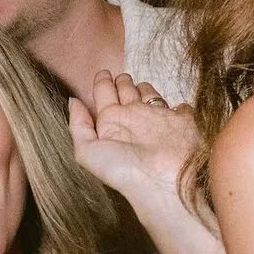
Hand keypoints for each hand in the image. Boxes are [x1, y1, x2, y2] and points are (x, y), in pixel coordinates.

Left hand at [70, 74, 204, 243]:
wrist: (164, 181)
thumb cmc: (125, 169)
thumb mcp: (88, 150)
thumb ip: (78, 125)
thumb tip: (73, 101)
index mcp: (112, 125)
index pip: (106, 97)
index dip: (103, 84)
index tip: (102, 72)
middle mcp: (134, 121)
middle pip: (126, 94)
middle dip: (122, 82)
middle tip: (118, 72)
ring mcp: (158, 119)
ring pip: (149, 96)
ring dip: (143, 87)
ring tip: (135, 79)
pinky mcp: (180, 119)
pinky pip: (175, 105)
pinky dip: (171, 100)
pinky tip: (167, 97)